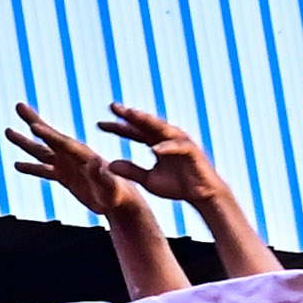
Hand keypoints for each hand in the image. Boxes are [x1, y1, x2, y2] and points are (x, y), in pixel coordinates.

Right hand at [3, 102, 136, 215]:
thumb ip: (102, 176)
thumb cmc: (118, 194)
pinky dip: (31, 168)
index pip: (62, 142)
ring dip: (25, 142)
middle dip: (33, 121)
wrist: (121, 201)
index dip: (48, 134)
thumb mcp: (111, 187)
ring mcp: (67, 165)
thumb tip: (94, 163)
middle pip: (48, 137)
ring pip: (41, 151)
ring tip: (7, 130)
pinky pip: (44, 171)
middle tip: (19, 106)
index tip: (34, 125)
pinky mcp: (65, 176)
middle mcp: (72, 156)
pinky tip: (17, 165)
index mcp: (83, 155)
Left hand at [98, 102, 224, 205]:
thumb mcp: (149, 180)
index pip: (134, 132)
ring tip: (131, 115)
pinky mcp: (192, 152)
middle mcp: (167, 138)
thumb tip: (110, 165)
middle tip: (113, 106)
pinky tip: (154, 148)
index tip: (99, 124)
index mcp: (156, 143)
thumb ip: (132, 171)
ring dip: (147, 121)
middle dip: (130, 115)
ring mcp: (180, 142)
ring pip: (161, 128)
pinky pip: (177, 147)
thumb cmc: (178, 186)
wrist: (202, 196)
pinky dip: (166, 147)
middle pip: (145, 124)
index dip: (117, 127)